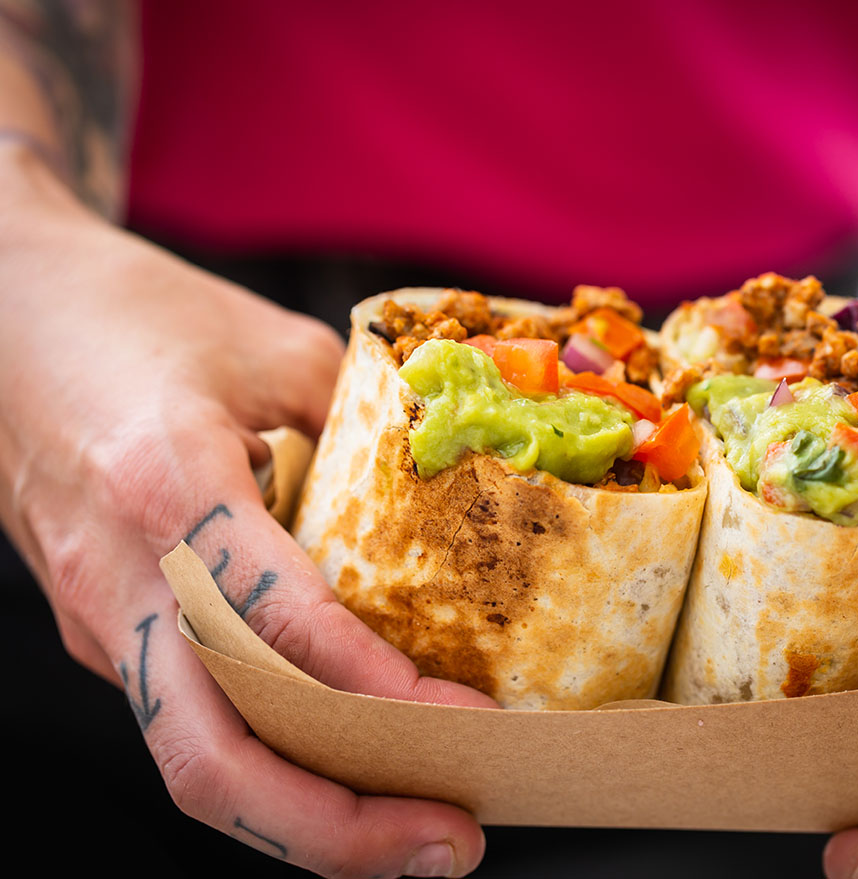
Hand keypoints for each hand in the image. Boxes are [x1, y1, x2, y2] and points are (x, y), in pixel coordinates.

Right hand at [0, 158, 496, 877]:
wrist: (7, 319)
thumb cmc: (137, 318)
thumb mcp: (272, 347)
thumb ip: (367, 423)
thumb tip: (464, 491)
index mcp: (165, 485)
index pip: (273, 622)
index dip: (372, 689)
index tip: (463, 720)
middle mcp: (122, 579)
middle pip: (211, 759)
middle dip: (337, 826)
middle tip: (453, 841)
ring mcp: (103, 619)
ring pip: (197, 762)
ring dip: (311, 816)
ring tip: (421, 830)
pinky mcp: (107, 631)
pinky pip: (193, 720)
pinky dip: (280, 761)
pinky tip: (357, 762)